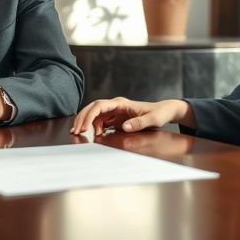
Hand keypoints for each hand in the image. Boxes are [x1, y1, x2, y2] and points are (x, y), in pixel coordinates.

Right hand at [70, 97, 192, 134]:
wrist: (164, 111)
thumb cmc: (159, 113)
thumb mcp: (153, 120)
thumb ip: (139, 123)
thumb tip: (124, 127)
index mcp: (121, 103)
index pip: (99, 106)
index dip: (89, 116)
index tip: (83, 127)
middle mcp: (115, 106)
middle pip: (93, 108)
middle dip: (82, 118)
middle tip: (75, 132)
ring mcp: (115, 111)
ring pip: (94, 114)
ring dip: (86, 123)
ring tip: (79, 134)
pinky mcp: (115, 118)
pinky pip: (100, 121)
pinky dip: (93, 127)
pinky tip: (93, 135)